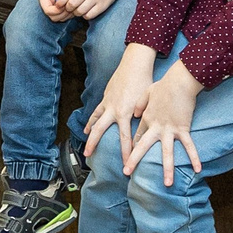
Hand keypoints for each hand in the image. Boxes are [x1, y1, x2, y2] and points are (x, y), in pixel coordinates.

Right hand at [37, 0, 73, 19]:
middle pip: (54, 16)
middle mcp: (48, 2)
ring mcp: (55, 4)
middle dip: (63, 14)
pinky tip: (77, 5)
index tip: (65, 5)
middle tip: (72, 7)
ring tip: (75, 6)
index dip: (57, 11)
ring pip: (60, 17)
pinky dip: (71, 11)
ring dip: (68, 14)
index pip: (47, 10)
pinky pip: (65, 13)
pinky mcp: (61, 4)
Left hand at [54, 0, 130, 21]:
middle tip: (68, 8)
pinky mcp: (102, 6)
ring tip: (77, 10)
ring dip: (76, 13)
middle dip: (67, 8)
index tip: (58, 5)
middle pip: (72, 4)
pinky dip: (85, 15)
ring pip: (80, 11)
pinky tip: (85, 12)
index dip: (60, 1)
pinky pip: (89, 15)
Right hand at [82, 46, 155, 160]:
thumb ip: (144, 117)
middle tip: (88, 157)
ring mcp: (107, 104)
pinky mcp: (105, 98)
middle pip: (99, 131)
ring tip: (86, 146)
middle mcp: (113, 110)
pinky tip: (87, 128)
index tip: (125, 166)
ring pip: (94, 122)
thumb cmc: (144, 82)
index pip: (125, 138)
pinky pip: (96, 112)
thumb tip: (146, 131)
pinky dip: (91, 121)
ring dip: (89, 135)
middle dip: (93, 144)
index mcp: (125, 113)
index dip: (125, 153)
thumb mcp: (147, 101)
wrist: (135, 65)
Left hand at [120, 63, 204, 185]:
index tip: (127, 158)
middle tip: (126, 173)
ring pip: (167, 153)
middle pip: (143, 146)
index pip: (137, 136)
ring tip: (166, 184)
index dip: (132, 147)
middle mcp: (155, 126)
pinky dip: (194, 157)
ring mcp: (169, 129)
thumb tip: (133, 114)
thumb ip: (139, 104)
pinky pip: (189, 146)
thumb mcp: (146, 92)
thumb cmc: (164, 85)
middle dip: (134, 160)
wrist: (178, 81)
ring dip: (167, 169)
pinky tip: (198, 169)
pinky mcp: (183, 128)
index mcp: (145, 118)